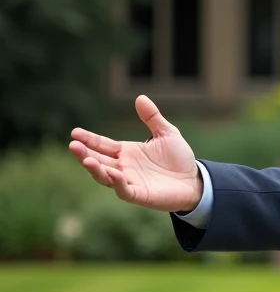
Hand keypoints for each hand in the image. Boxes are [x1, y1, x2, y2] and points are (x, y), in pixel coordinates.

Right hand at [69, 95, 202, 212]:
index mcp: (126, 152)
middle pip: (98, 160)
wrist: (195, 180)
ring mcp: (129, 181)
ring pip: (105, 176)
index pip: (102, 144)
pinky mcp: (139, 194)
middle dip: (84, 153)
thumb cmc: (179, 158)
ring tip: (86, 160)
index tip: (75, 132)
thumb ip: (152, 117)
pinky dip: (117, 183)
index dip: (88, 139)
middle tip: (73, 145)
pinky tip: (113, 174)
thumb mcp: (166, 133)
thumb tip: (140, 97)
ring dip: (95, 169)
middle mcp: (123, 167)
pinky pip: (124, 190)